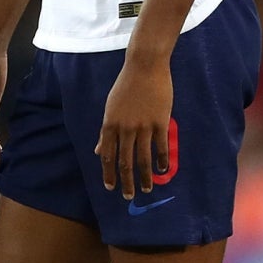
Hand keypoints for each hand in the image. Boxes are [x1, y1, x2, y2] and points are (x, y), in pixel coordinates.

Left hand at [97, 53, 173, 197]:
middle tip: (128, 196)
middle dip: (126, 181)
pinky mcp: (160, 121)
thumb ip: (106, 132)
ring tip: (147, 188)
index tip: (111, 187)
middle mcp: (125, 128)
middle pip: (125, 161)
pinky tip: (163, 170)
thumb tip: (99, 151)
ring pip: (143, 158)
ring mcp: (144, 126)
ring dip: (145, 176)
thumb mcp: (111, 108)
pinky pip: (161, 146)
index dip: (109, 173)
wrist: (145, 66)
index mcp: (110, 124)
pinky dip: (162, 160)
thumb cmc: (126, 86)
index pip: (108, 155)